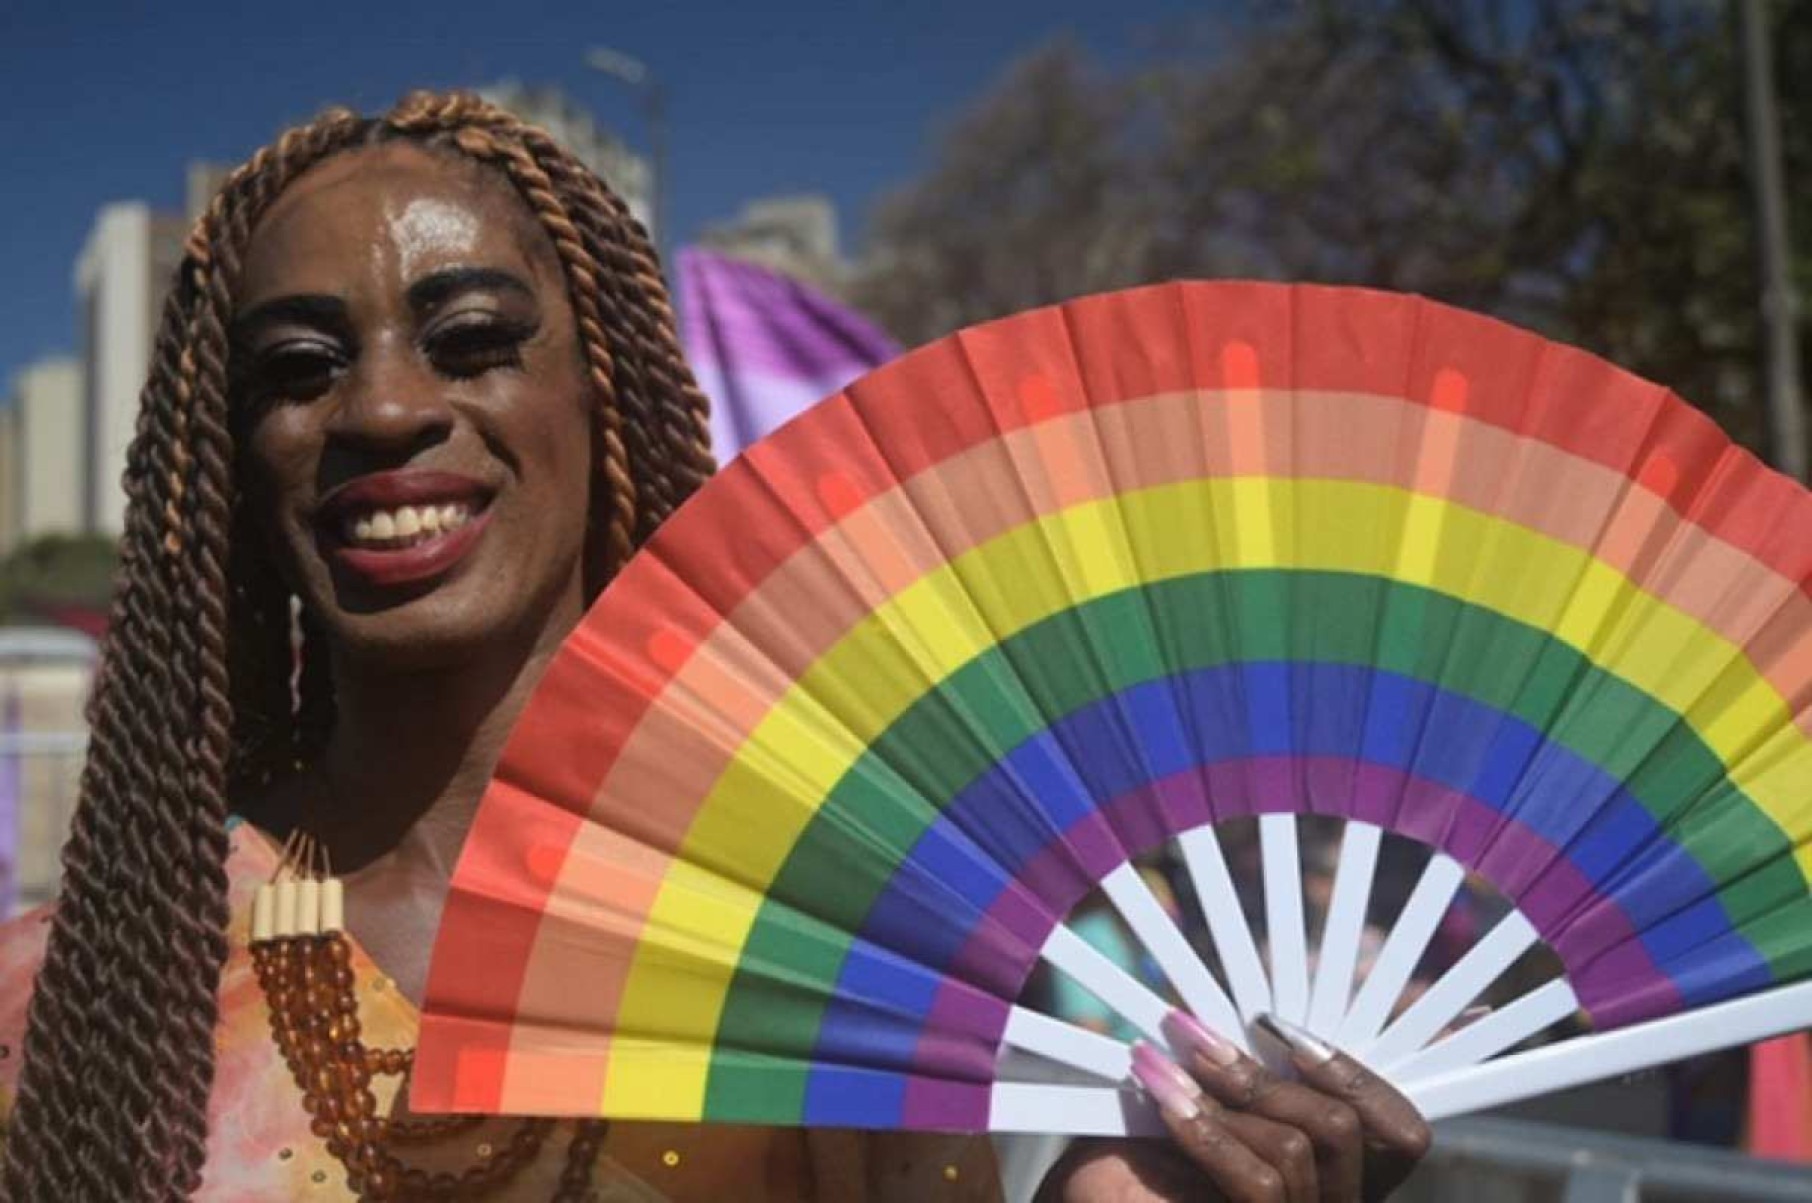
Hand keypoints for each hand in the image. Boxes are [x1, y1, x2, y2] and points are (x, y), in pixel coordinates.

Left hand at [1037, 1011, 1429, 1201]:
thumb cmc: (1133, 1166)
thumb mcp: (1201, 1107)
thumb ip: (1245, 1076)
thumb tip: (1266, 1008)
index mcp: (1330, 1176)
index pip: (1399, 1132)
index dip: (1360, 1073)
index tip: (1281, 1026)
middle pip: (1351, 1130)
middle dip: (1271, 1069)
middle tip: (1200, 1033)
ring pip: (1300, 1150)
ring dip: (1228, 1090)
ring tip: (1164, 1059)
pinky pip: (1260, 1181)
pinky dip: (1207, 1129)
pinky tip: (1162, 1097)